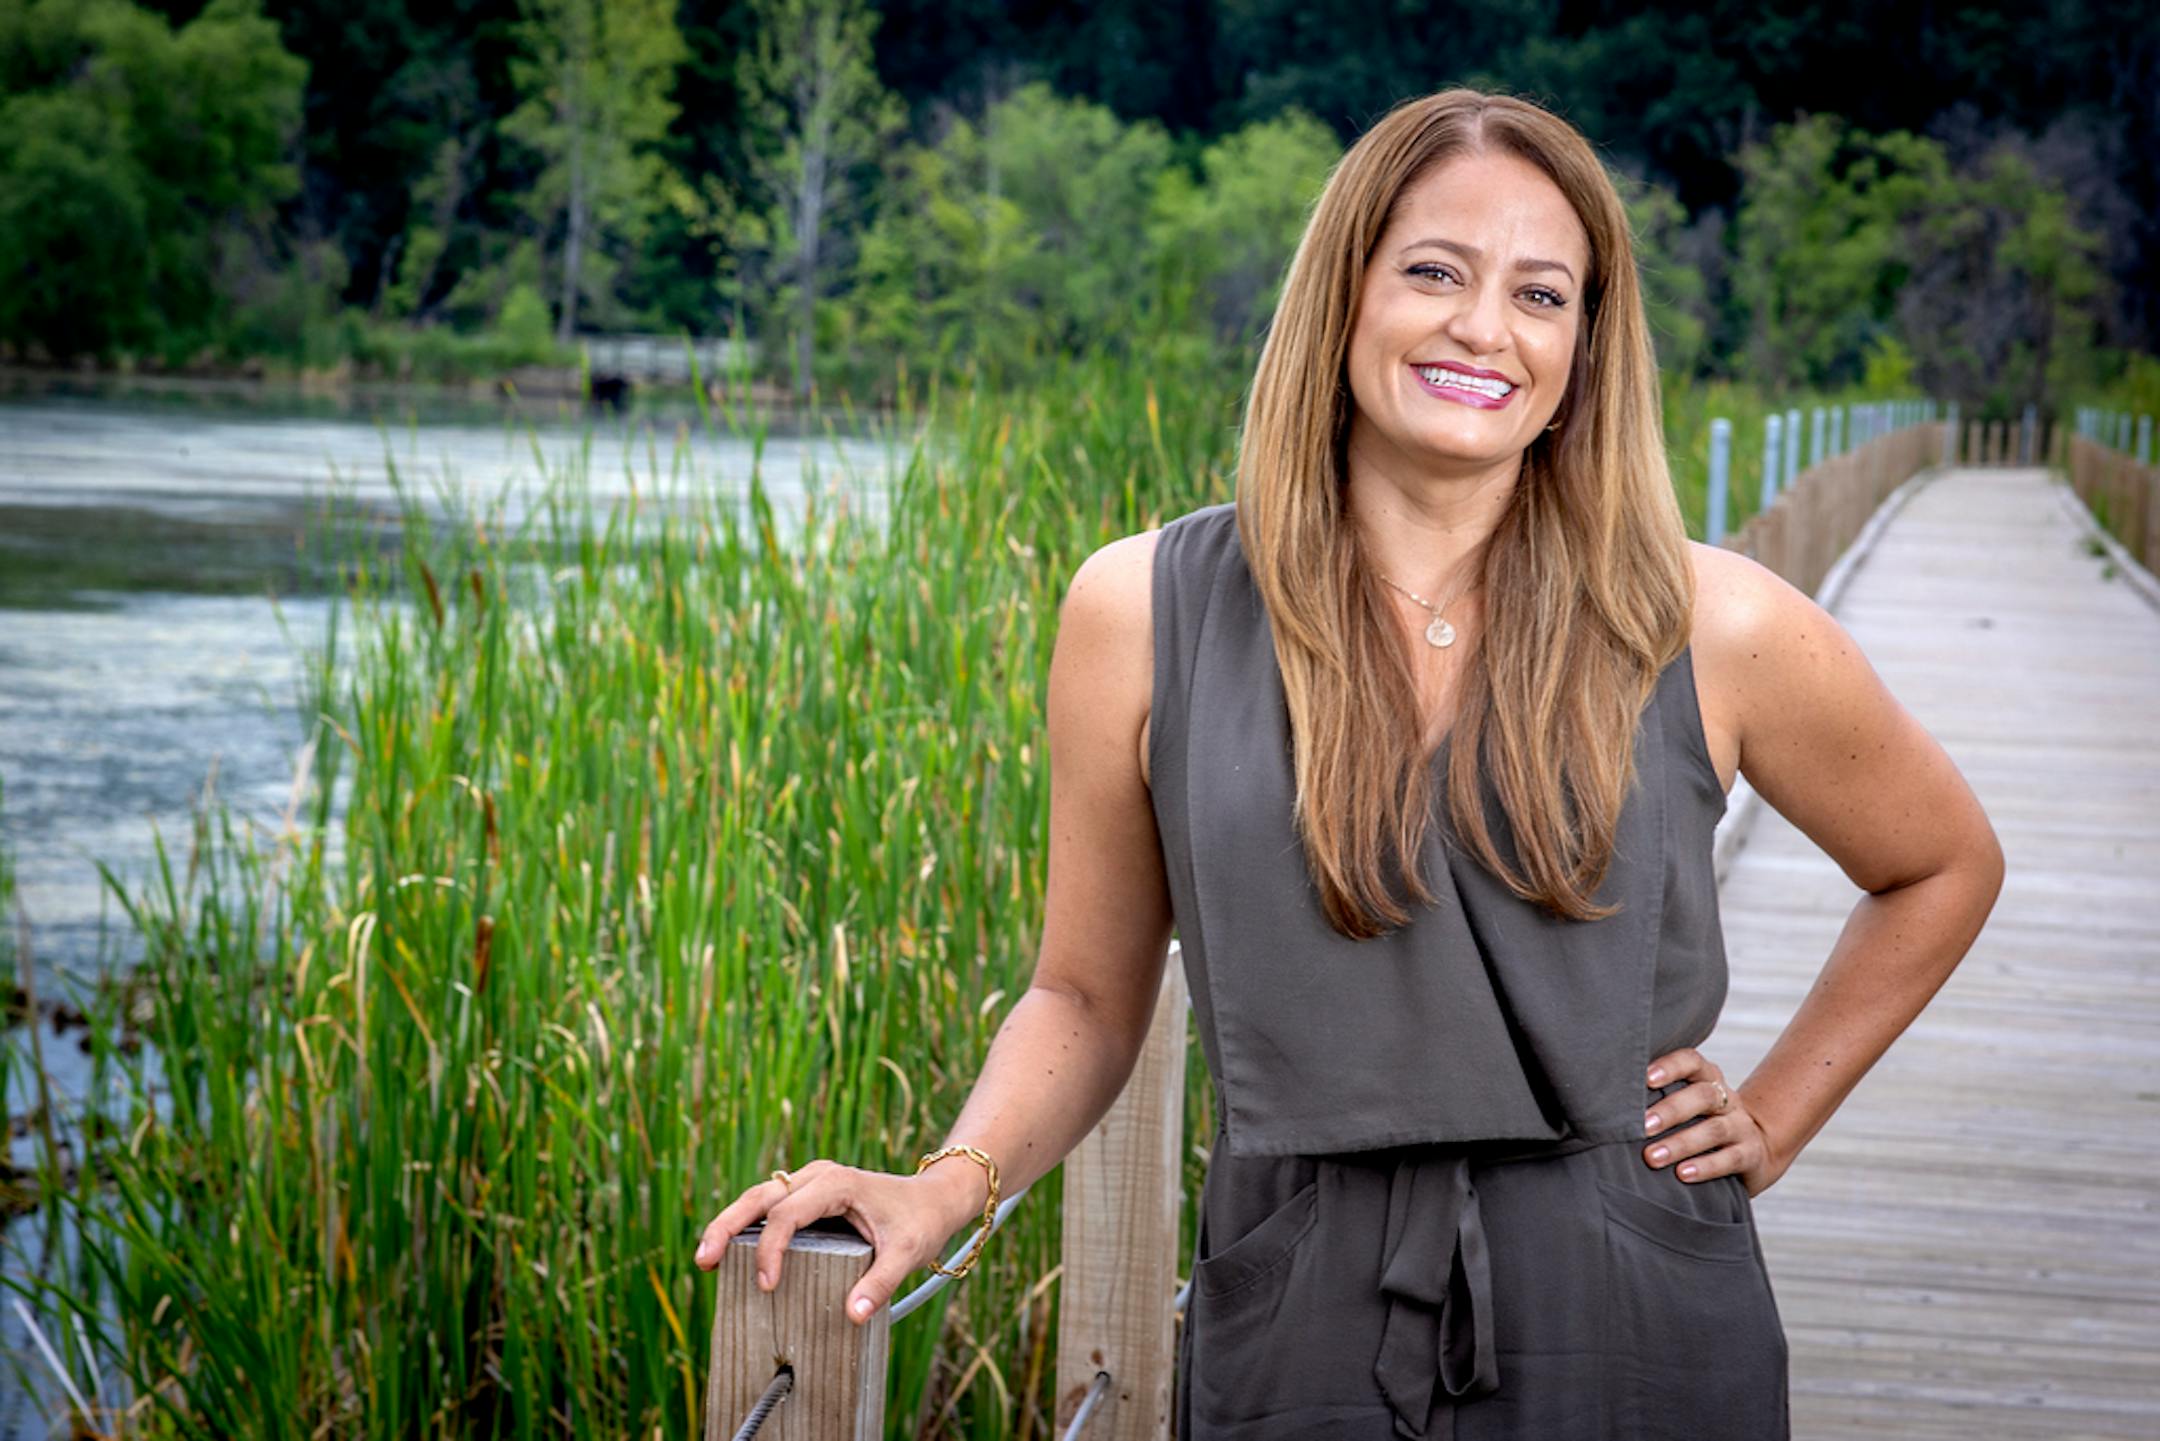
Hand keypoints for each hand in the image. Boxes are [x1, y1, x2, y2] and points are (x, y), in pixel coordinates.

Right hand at [692, 1157, 984, 1323]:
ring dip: (730, 1224)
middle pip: (759, 1196)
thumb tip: (852, 1316)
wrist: (934, 1198)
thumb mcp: (907, 1253)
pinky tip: (732, 1254)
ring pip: (758, 1197)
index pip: (787, 1213)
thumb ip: (881, 1283)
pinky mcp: (808, 1196)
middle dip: (727, 1226)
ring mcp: (810, 1183)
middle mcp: (817, 1177)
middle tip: (703, 1261)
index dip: (771, 1248)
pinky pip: (770, 1207)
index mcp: (836, 1184)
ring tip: (706, 1259)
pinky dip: (747, 1227)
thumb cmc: (920, 1223)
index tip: (767, 1286)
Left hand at [1642, 1046, 1789, 1197]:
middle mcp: (1726, 1098)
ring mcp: (1741, 1126)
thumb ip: (1656, 1099)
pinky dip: (1706, 1166)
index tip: (1646, 1078)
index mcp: (1707, 1078)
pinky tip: (1682, 1174)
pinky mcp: (1750, 1154)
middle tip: (1642, 1126)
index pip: (1692, 1061)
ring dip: (1681, 1143)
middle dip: (1670, 1110)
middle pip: (1703, 1095)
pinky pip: (1731, 1158)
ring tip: (1652, 1157)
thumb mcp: (1685, 1106)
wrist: (1754, 1151)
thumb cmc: (1700, 1124)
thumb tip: (1605, 1104)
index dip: (1670, 1066)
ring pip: (1713, 1129)